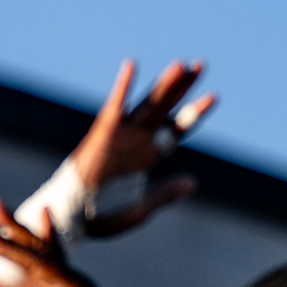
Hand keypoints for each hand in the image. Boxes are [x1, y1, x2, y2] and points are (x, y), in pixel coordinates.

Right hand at [0, 207, 133, 286]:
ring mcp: (68, 285)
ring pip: (38, 250)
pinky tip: (37, 219)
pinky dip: (33, 243)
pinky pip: (43, 261)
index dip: (12, 251)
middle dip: (11, 228)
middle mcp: (74, 281)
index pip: (41, 264)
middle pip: (39, 248)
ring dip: (15, 230)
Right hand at [64, 59, 214, 239]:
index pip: (176, 129)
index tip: (213, 97)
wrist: (72, 221)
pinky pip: (114, 108)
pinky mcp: (101, 135)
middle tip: (200, 65)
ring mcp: (120, 136)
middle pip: (166, 109)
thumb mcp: (142, 208)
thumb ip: (166, 194)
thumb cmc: (102, 217)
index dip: (194, 114)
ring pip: (147, 105)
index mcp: (147, 157)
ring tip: (182, 65)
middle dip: (182, 88)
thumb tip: (192, 182)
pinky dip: (123, 87)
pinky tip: (132, 65)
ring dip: (164, 85)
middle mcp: (136, 141)